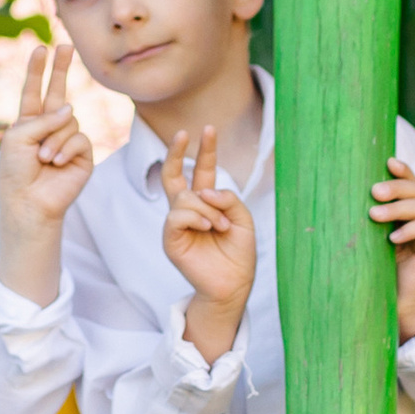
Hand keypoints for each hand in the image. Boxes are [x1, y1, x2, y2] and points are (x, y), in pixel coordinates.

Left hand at [0, 40, 91, 302]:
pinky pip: (78, 138)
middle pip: (58, 92)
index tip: (39, 48)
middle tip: (65, 45)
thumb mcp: (18, 138)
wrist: (28, 203)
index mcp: (29, 122)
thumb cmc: (15, 173)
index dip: (36, 70)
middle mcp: (49, 127)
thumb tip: (70, 110)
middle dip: (61, 68)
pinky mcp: (82, 154)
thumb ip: (41, 119)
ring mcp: (67, 140)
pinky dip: (65, 149)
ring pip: (68, 120)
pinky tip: (55, 163)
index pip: (33, 91)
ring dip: (53, 139)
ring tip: (43, 159)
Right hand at [159, 126, 257, 364]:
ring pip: (185, 199)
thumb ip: (228, 198)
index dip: (205, 150)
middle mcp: (188, 211)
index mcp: (207, 203)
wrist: (234, 284)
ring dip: (208, 209)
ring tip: (221, 227)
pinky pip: (177, 217)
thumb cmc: (239, 254)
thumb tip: (204, 191)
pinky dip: (196, 218)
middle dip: (175, 152)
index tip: (208, 129)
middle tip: (182, 133)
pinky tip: (209, 228)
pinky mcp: (171, 240)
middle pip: (173, 175)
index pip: (201, 171)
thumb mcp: (243, 219)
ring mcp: (178, 225)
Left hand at [371, 153, 414, 340]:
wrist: (389, 303)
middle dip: (395, 187)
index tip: (387, 161)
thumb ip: (359, 220)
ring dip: (396, 208)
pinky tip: (392, 239)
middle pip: (414, 191)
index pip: (406, 183)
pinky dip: (409, 231)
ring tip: (373, 215)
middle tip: (373, 191)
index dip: (401, 170)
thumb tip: (330, 195)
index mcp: (401, 211)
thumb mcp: (362, 241)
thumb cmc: (370, 270)